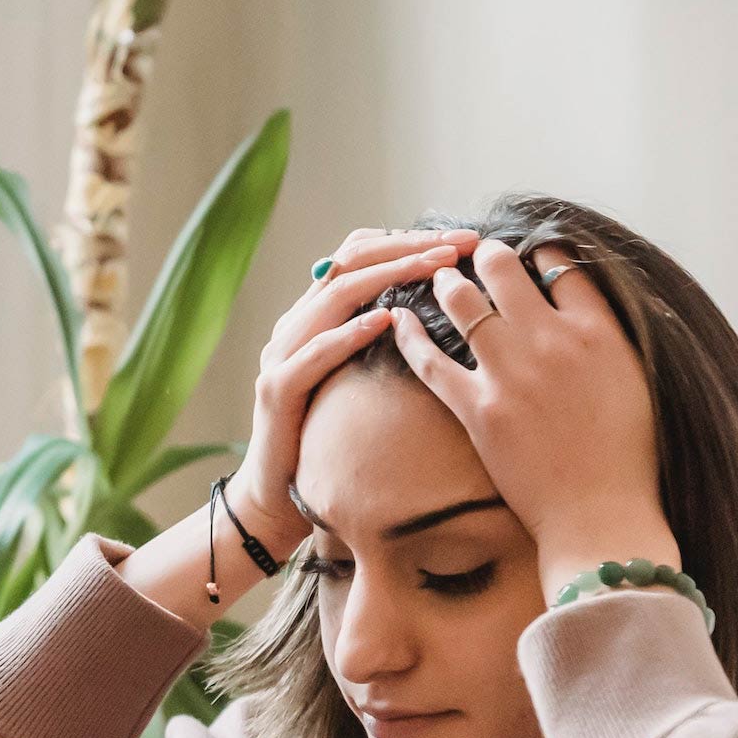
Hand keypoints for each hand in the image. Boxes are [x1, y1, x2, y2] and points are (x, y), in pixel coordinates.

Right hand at [229, 225, 482, 553]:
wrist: (275, 498)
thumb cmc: (327, 440)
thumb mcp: (359, 379)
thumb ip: (382, 342)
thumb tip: (443, 311)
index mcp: (315, 316)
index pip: (360, 254)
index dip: (409, 239)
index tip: (462, 240)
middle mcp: (295, 324)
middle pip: (351, 261)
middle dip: (410, 246)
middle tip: (459, 244)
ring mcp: (282, 355)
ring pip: (336, 296)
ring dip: (390, 275)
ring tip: (435, 267)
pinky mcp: (277, 391)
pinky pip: (314, 353)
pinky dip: (349, 333)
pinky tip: (385, 321)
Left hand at [388, 237, 662, 548]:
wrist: (599, 514)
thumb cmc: (626, 458)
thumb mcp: (637, 382)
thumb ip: (610, 341)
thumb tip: (589, 315)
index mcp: (597, 331)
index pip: (561, 265)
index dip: (540, 251)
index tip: (529, 252)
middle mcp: (551, 340)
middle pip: (505, 269)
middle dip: (485, 256)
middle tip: (475, 255)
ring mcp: (510, 372)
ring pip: (464, 302)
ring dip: (448, 282)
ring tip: (440, 277)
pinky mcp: (477, 408)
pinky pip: (431, 360)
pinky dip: (410, 335)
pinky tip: (397, 319)